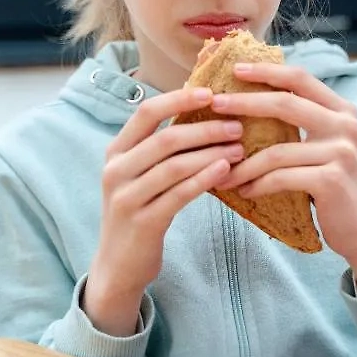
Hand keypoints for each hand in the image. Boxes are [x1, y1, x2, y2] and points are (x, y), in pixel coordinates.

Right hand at [85, 87, 245, 335]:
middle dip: (206, 129)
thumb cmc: (142, 208)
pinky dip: (204, 179)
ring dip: (211, 153)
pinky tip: (226, 170)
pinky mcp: (142, 222)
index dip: (179, 99)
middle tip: (238, 126)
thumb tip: (207, 111)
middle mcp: (116, 170)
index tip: (212, 93)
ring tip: (240, 148)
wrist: (120, 264)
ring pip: (174, 166)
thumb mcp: (142, 173)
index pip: (146, 113)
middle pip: (166, 139)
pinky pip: (178, 194)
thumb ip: (163, 146)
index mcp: (116, 150)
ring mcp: (126, 197)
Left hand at [211, 63, 356, 297]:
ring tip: (221, 173)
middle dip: (245, 102)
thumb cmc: (340, 189)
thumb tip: (255, 105)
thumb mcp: (330, 147)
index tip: (236, 69)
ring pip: (276, 150)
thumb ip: (307, 124)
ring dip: (243, 163)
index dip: (267, 71)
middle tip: (215, 105)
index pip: (300, 79)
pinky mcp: (331, 179)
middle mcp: (345, 125)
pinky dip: (257, 185)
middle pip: (285, 104)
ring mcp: (340, 151)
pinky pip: (280, 178)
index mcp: (343, 111)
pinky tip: (244, 192)